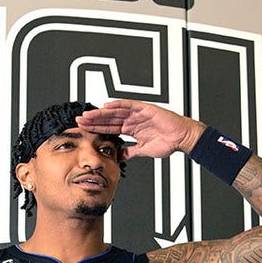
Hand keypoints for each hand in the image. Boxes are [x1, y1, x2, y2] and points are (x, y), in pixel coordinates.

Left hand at [76, 100, 204, 160]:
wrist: (181, 138)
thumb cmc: (168, 142)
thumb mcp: (144, 150)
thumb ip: (131, 152)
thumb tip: (120, 157)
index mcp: (131, 128)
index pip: (110, 127)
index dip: (97, 128)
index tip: (84, 129)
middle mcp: (132, 120)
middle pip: (109, 118)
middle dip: (94, 120)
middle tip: (80, 120)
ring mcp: (138, 114)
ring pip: (115, 111)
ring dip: (102, 113)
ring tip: (89, 114)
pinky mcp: (145, 109)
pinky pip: (129, 105)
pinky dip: (118, 105)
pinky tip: (107, 106)